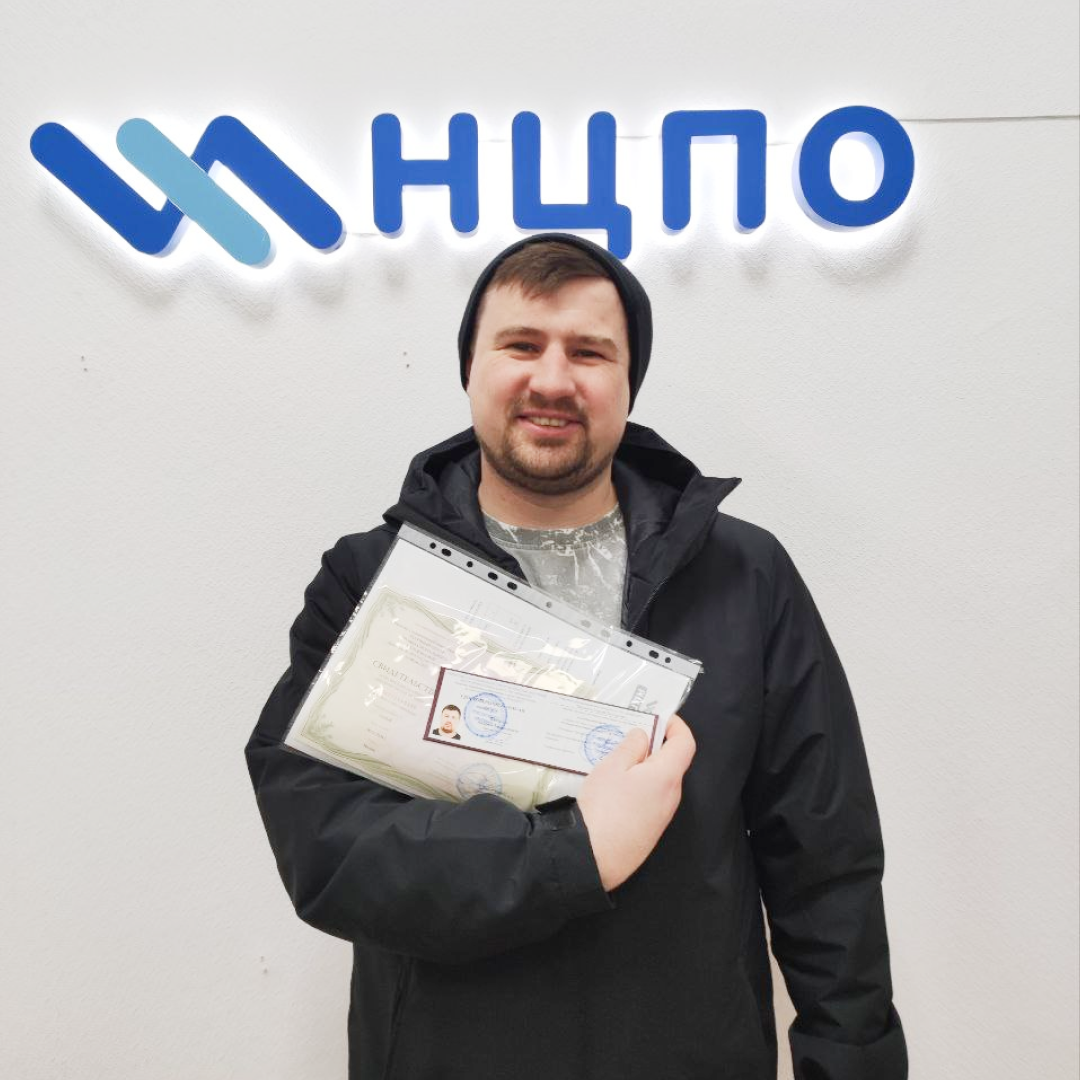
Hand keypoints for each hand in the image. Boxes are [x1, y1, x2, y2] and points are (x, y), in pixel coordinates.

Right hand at [575, 714, 696, 891]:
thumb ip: (631, 746)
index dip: (676, 725)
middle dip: (655, 746)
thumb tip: (644, 736)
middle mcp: (672, 796)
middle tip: (629, 737)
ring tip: (617, 763)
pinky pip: (651, 800)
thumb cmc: (603, 808)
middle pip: (673, 762)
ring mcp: (663, 817)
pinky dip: (640, 787)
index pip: (685, 743)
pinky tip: (615, 790)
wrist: (593, 859)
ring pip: (661, 782)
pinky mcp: (651, 831)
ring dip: (645, 767)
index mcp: (667, 776)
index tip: (659, 716)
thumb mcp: (612, 766)